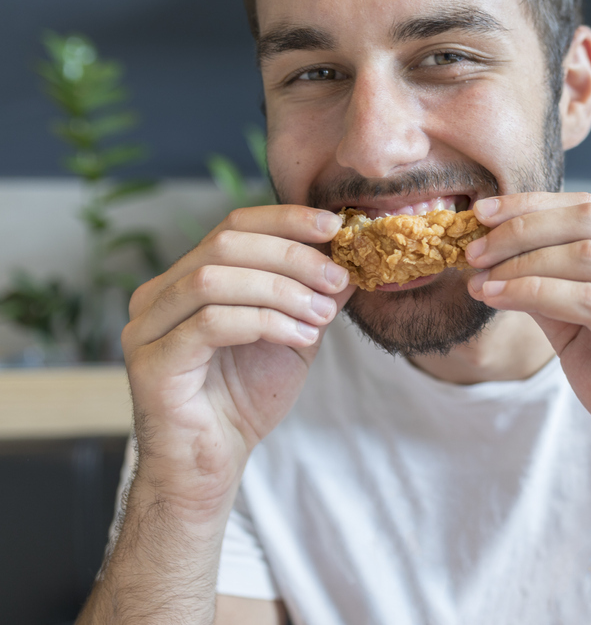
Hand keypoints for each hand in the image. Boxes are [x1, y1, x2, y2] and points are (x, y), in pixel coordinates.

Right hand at [121, 205, 354, 518]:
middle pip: (224, 244)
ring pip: (214, 279)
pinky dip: (265, 322)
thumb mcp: (294, 333)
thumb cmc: (247, 397)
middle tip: (338, 278)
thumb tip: (352, 254)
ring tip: (323, 315)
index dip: (285, 219)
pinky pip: (210, 323)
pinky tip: (300, 337)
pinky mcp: (150, 363)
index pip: (233, 225)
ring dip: (281, 290)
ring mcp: (146, 328)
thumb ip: (313, 293)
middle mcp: (158, 295)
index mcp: (186, 278)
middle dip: (291, 256)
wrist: (213, 465)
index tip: (336, 226)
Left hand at [465, 193, 590, 518]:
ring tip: (480, 277)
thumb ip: (551, 295)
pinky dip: (536, 293)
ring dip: (523, 262)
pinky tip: (500, 299)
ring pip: (588, 256)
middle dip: (522, 227)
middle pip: (589, 221)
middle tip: (473, 246)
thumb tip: (496, 262)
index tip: (481, 212)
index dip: (532, 205)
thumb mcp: (584, 334)